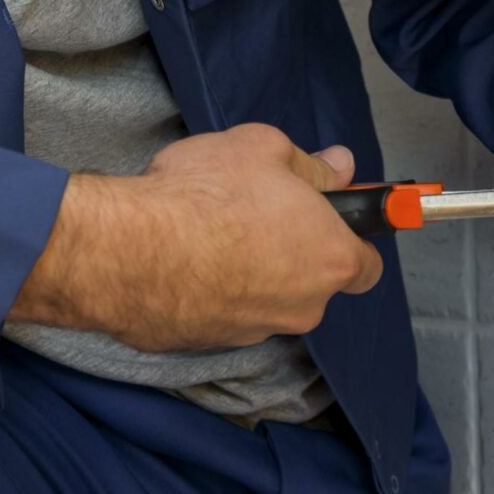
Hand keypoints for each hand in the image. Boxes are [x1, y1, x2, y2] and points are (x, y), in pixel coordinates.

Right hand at [11, 124, 382, 350]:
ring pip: (266, 299)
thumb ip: (311, 165)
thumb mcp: (265, 149)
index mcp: (331, 260)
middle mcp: (302, 306)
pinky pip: (222, 313)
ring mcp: (255, 331)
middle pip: (313, 282)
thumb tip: (339, 166)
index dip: (350, 240)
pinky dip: (211, 290)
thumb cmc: (205, 194)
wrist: (127, 249)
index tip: (328, 219)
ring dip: (248, 272)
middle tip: (256, 212)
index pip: (367, 267)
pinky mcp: (209, 344)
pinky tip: (182, 257)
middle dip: (291, 252)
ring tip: (209, 231)